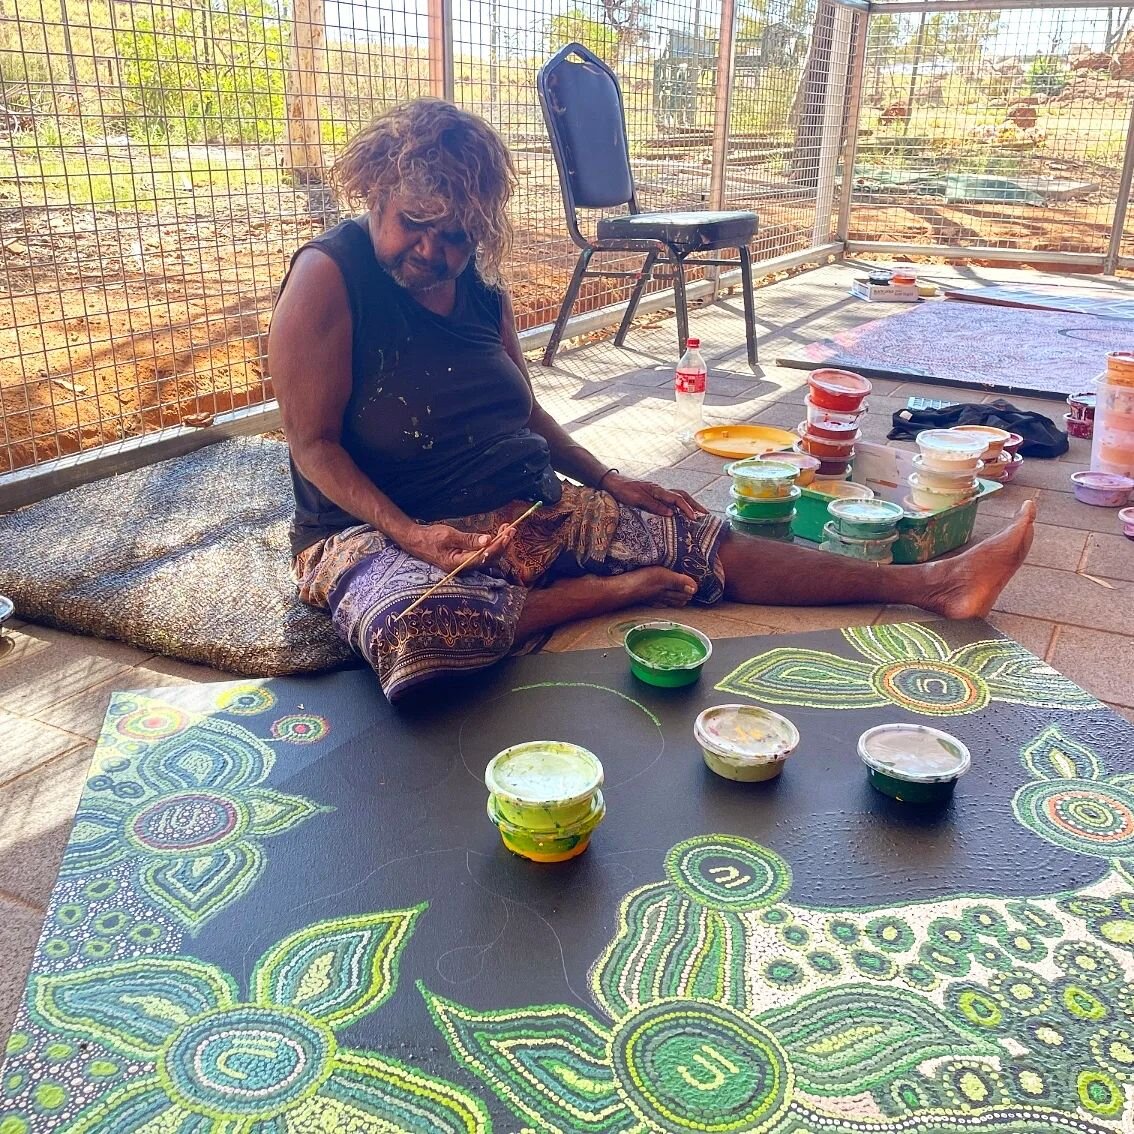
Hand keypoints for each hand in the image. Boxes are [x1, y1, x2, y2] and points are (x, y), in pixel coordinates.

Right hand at [397, 521, 514, 574]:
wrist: (415, 541)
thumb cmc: (429, 537)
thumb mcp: (449, 535)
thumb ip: (468, 539)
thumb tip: (487, 540)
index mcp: (458, 564)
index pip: (484, 557)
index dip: (498, 546)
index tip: (507, 534)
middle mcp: (463, 568)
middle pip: (489, 559)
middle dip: (502, 544)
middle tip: (511, 529)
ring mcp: (464, 564)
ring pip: (487, 557)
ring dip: (498, 544)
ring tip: (507, 530)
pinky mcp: (464, 559)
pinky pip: (482, 554)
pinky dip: (490, 545)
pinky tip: (496, 536)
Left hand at [602, 473, 706, 519]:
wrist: (612, 483)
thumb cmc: (623, 490)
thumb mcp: (637, 499)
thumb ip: (654, 506)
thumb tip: (671, 514)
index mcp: (657, 490)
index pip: (677, 499)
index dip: (687, 509)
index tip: (694, 518)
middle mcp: (660, 490)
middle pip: (683, 495)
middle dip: (695, 505)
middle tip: (706, 515)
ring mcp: (658, 492)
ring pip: (679, 496)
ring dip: (690, 504)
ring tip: (699, 514)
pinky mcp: (654, 495)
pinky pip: (671, 500)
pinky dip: (681, 505)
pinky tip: (682, 512)